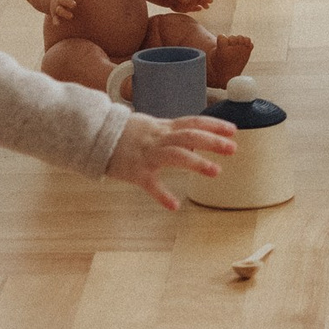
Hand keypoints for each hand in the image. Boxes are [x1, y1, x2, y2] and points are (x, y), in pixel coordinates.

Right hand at [45, 0, 86, 24]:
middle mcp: (61, 0)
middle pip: (64, 0)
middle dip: (68, 2)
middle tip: (74, 5)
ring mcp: (58, 7)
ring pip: (60, 10)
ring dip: (65, 13)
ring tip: (71, 16)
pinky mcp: (55, 15)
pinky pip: (55, 18)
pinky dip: (56, 21)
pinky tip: (57, 24)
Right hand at [104, 113, 235, 210]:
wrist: (95, 135)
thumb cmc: (124, 133)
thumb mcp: (149, 126)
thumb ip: (170, 132)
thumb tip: (192, 137)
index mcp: (163, 128)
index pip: (193, 122)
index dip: (214, 124)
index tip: (233, 129)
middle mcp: (158, 138)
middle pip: (189, 136)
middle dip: (212, 141)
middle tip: (233, 148)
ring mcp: (147, 154)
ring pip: (175, 155)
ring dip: (197, 163)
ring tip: (216, 171)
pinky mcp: (135, 171)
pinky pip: (150, 184)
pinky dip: (162, 195)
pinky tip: (174, 206)